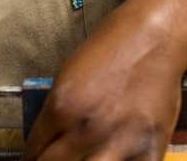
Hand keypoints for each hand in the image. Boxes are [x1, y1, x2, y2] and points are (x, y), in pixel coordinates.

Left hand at [24, 0, 186, 160]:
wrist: (152, 37)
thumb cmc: (110, 52)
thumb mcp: (66, 79)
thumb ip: (54, 118)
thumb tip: (44, 150)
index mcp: (62, 108)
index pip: (33, 155)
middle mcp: (88, 128)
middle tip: (58, 160)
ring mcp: (120, 142)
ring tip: (86, 159)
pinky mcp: (150, 149)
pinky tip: (114, 159)